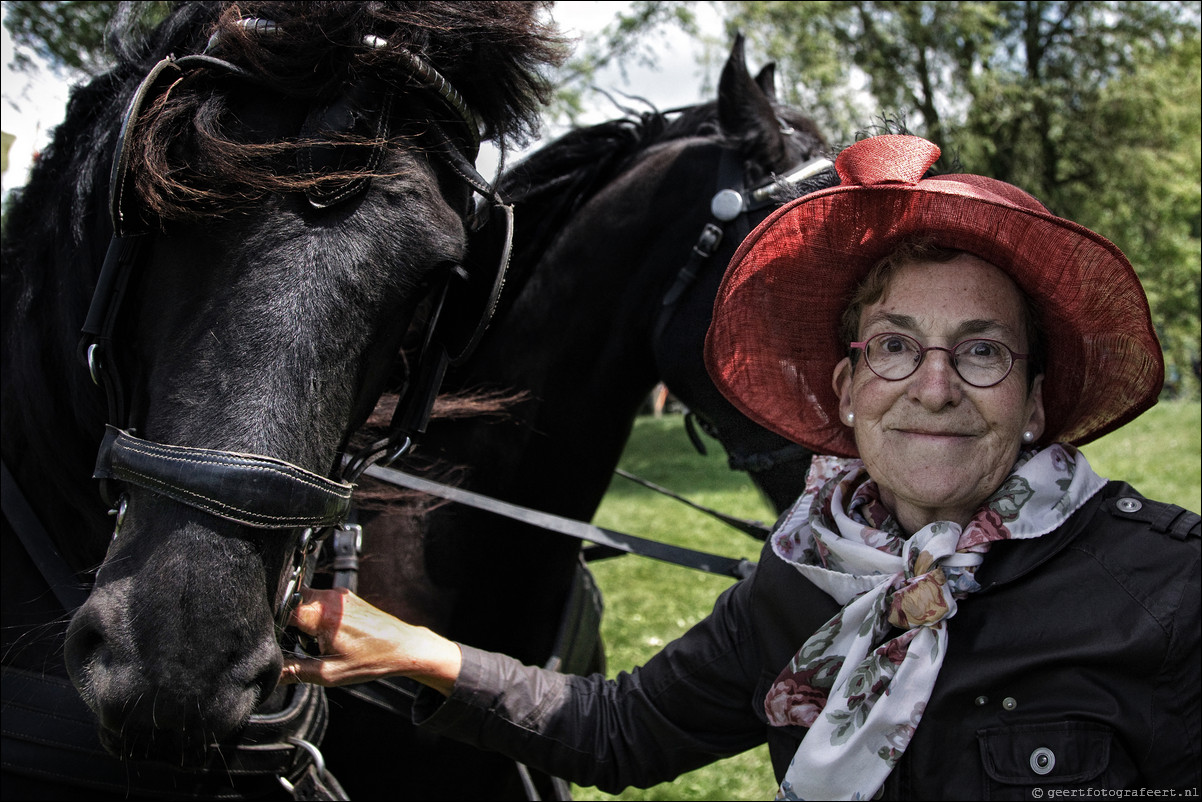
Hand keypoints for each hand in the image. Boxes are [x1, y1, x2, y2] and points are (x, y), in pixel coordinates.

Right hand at [280, 586, 461, 695]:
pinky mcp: (345, 596)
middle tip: (302, 644)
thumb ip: (295, 672)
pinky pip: (319, 601)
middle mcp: (330, 598)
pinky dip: (316, 616)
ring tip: (318, 641)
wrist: (403, 647)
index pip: (282, 609)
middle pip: (291, 602)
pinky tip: (329, 634)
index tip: (276, 641)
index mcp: (323, 614)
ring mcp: (338, 595)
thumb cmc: (372, 660)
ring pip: (304, 601)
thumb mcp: (329, 673)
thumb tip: (271, 674)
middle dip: (288, 623)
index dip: (274, 626)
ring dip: (303, 619)